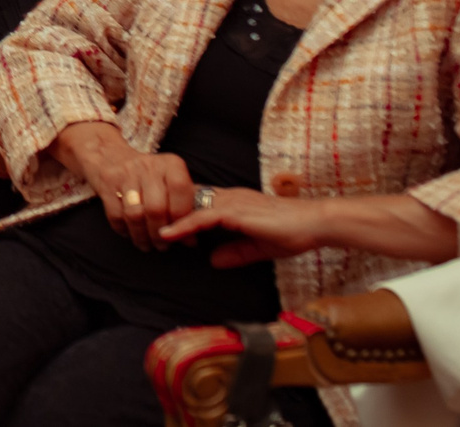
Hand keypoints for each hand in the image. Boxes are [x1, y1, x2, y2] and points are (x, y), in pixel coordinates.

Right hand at [52, 121, 195, 250]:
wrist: (110, 155)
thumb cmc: (150, 176)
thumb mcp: (171, 180)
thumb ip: (185, 204)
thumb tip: (191, 237)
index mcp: (170, 164)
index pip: (181, 190)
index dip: (183, 217)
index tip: (185, 236)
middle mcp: (148, 166)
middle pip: (156, 208)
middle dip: (160, 234)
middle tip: (164, 245)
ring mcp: (125, 174)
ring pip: (135, 215)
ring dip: (142, 236)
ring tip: (148, 244)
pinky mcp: (106, 183)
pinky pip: (116, 215)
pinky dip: (124, 230)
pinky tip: (130, 233)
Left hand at [158, 188, 331, 267]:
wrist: (316, 224)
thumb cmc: (292, 233)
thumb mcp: (258, 247)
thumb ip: (236, 253)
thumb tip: (212, 261)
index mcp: (232, 202)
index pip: (196, 204)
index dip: (177, 215)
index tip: (160, 229)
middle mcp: (227, 197)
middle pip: (185, 202)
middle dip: (164, 215)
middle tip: (144, 230)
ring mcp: (231, 202)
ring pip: (188, 208)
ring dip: (167, 221)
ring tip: (148, 234)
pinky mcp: (236, 212)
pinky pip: (202, 217)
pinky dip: (183, 225)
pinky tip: (168, 234)